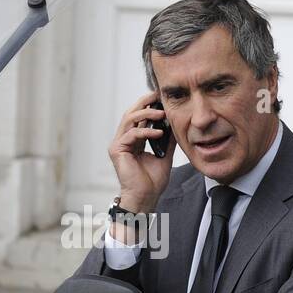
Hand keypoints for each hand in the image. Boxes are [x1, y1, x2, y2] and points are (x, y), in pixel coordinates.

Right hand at [108, 91, 175, 213]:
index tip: (162, 98)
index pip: (139, 117)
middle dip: (145, 102)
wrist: (146, 197)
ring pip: (129, 119)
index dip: (149, 106)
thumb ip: (167, 140)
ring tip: (161, 113)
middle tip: (158, 96)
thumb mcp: (164, 155)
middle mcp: (124, 140)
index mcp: (134, 140)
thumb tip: (175, 124)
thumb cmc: (152, 181)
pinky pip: (131, 134)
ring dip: (146, 114)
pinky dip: (145, 131)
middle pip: (131, 113)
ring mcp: (119, 144)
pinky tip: (159, 132)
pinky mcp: (117, 150)